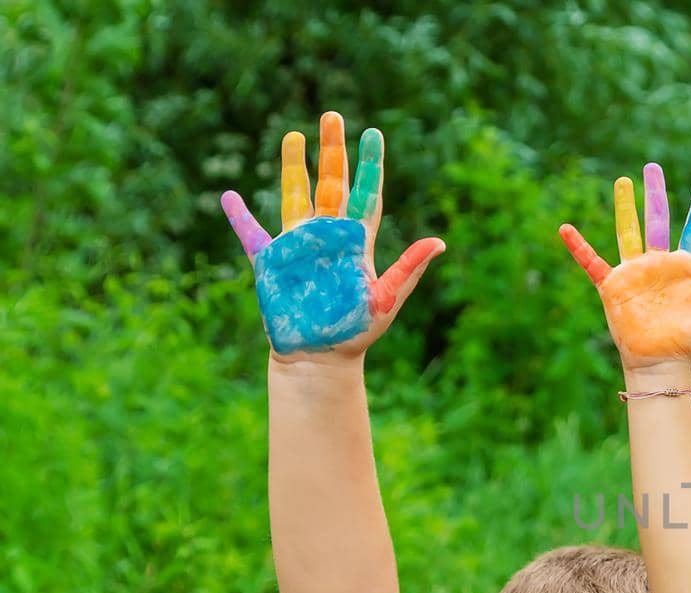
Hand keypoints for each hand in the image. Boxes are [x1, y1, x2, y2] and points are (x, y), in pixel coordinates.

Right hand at [221, 111, 444, 360]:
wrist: (321, 357)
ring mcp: (298, 245)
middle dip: (331, 150)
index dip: (369, 164)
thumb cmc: (357, 332)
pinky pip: (251, 234)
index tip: (373, 134)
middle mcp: (328, 236)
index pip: (366, 193)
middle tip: (332, 115)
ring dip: (293, 166)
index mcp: (356, 242)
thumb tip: (439, 242)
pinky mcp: (271, 262)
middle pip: (330, 183)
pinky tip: (229, 196)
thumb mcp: (386, 298)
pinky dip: (239, 216)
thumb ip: (408, 268)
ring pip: (295, 195)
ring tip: (293, 136)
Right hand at [559, 164, 690, 371]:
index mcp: (685, 267)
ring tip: (622, 181)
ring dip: (625, 207)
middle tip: (652, 166)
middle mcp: (659, 264)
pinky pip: (593, 263)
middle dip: (655, 193)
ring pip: (629, 232)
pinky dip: (579, 247)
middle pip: (657, 220)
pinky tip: (565, 229)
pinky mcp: (614, 286)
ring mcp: (635, 273)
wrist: (664, 362)